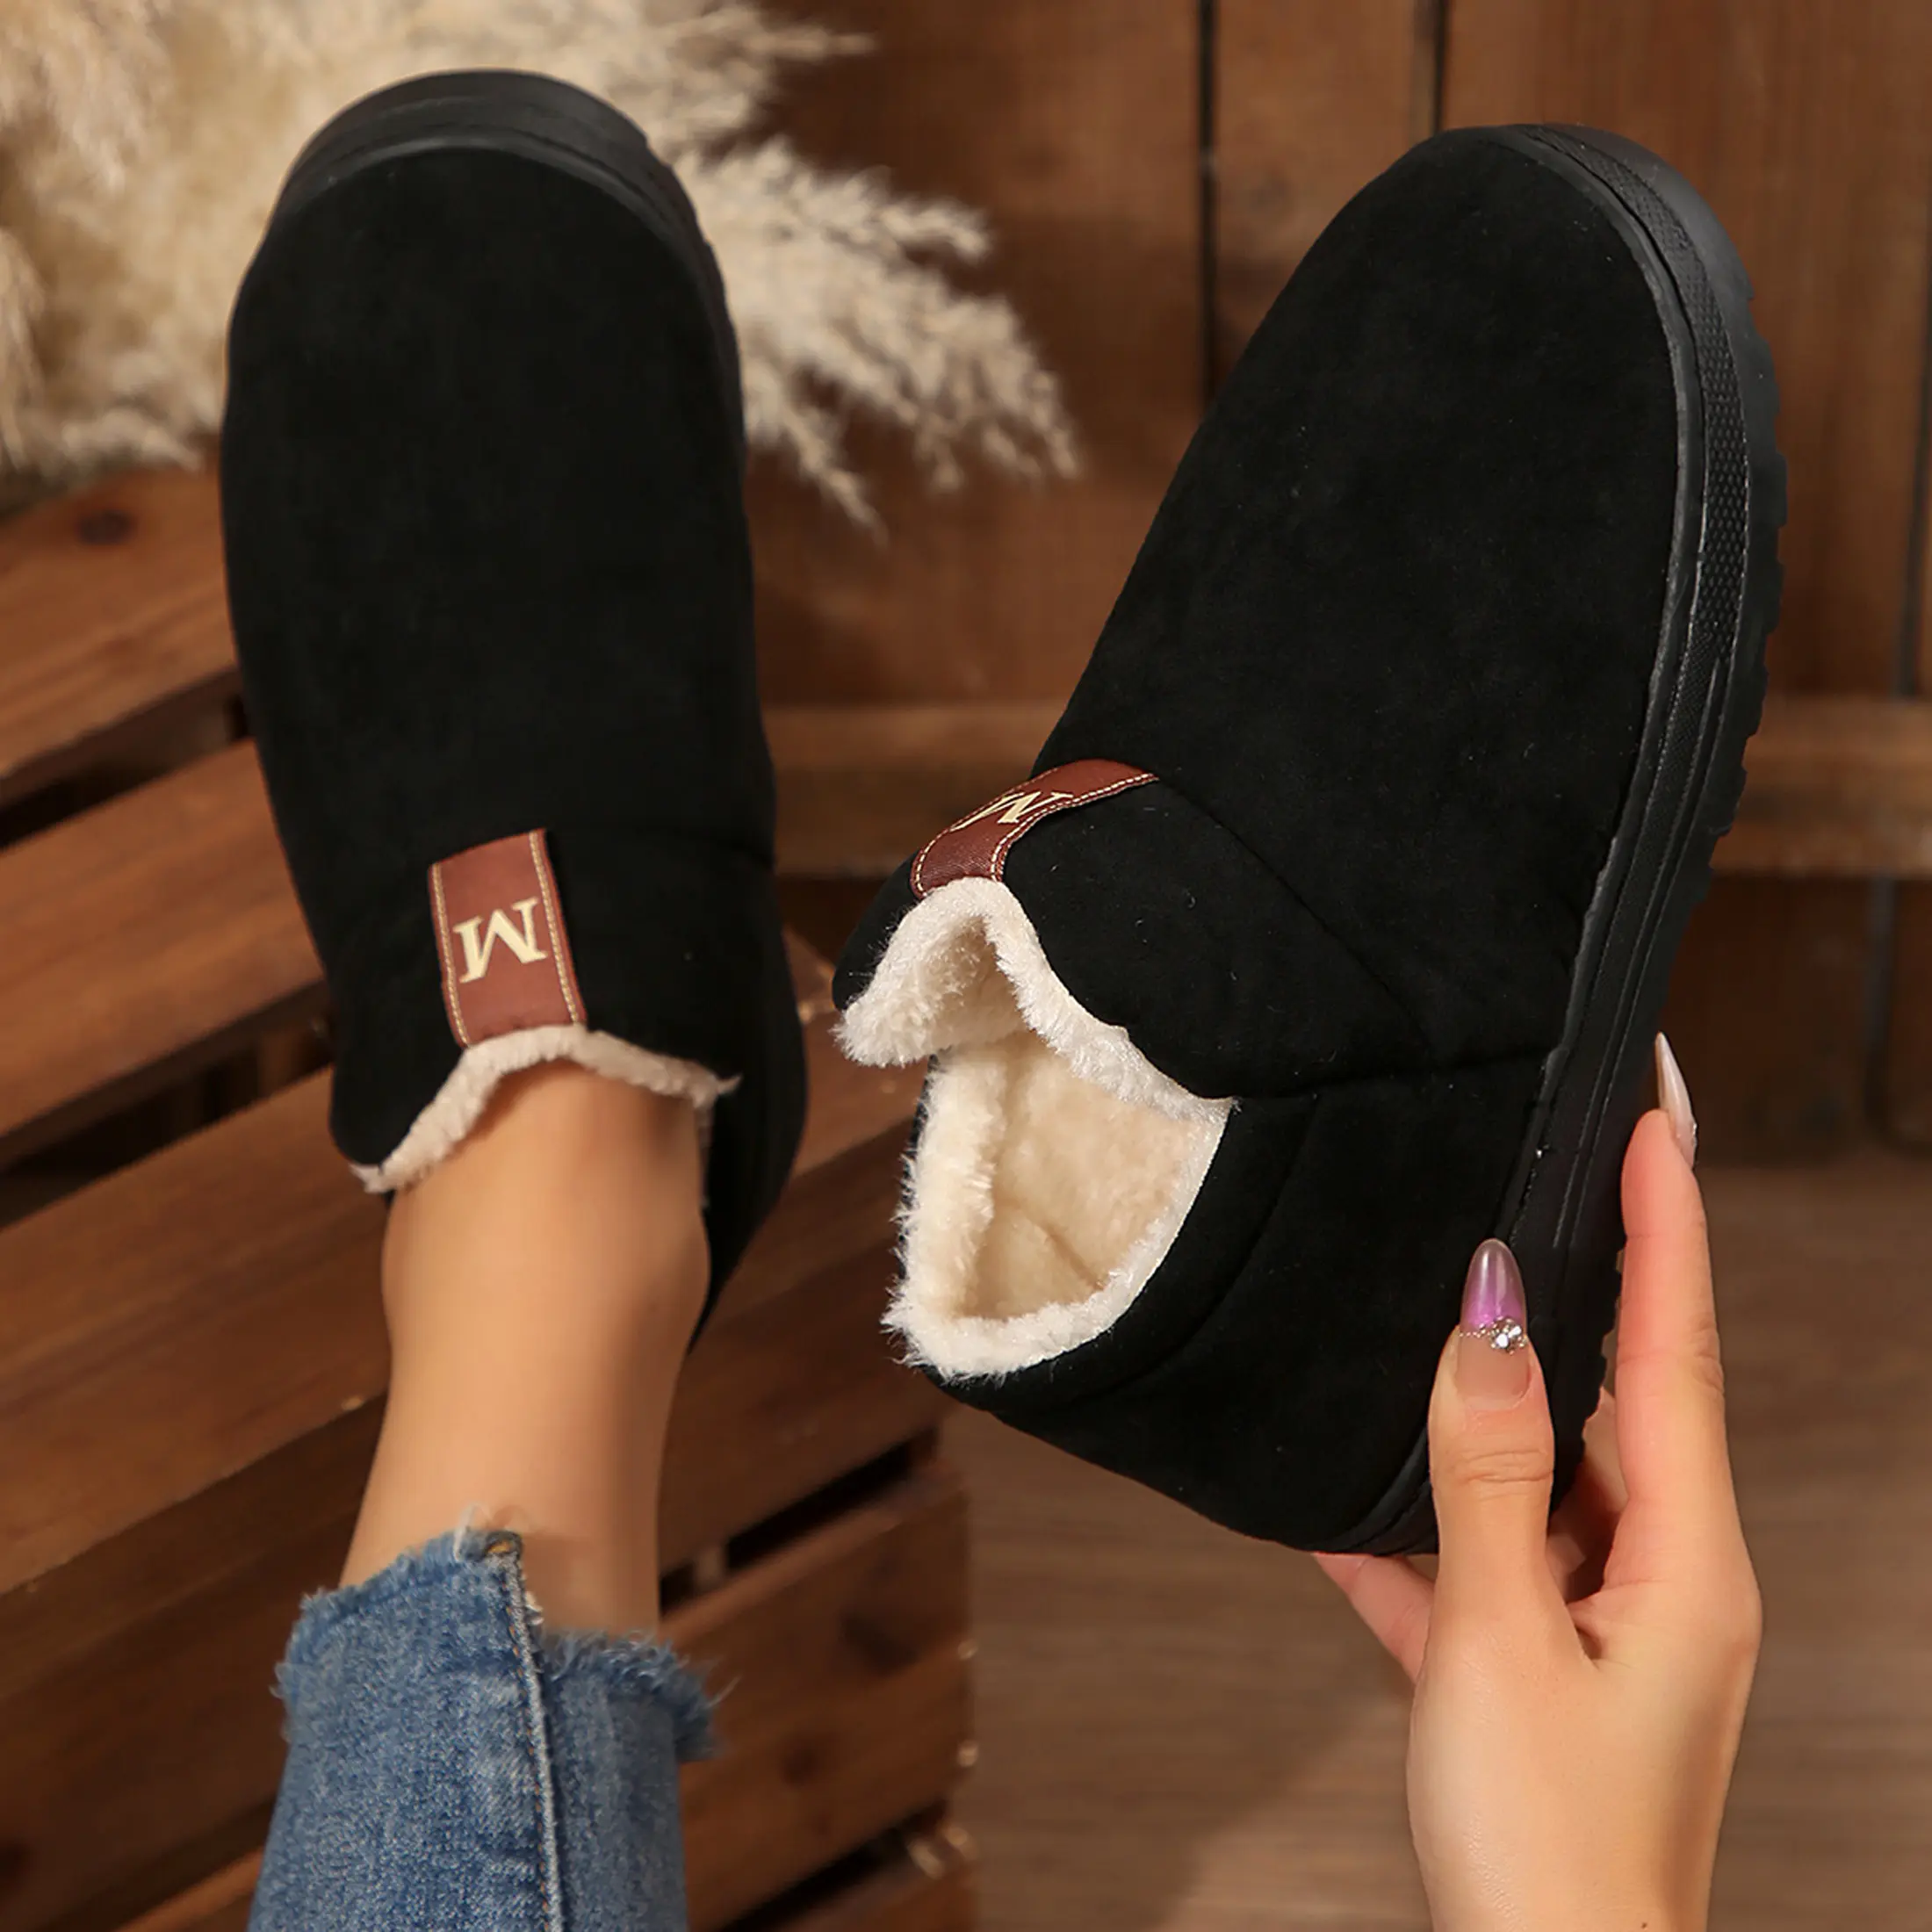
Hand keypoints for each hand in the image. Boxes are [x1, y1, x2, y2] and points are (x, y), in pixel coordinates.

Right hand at [1317, 1039, 1760, 1931]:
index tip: (1652, 1123)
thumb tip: (1484, 1320)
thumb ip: (1484, 1468)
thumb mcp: (1498, 1637)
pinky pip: (1484, 1562)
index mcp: (1684, 1563)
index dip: (1666, 1229)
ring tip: (1432, 1323)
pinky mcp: (1544, 1669)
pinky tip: (1346, 1506)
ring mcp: (1606, 1625)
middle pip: (1620, 1399)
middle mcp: (1663, 1578)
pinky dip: (1422, 1528)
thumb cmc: (1546, 1851)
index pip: (1675, 1353)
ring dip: (1483, 1410)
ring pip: (1541, 1476)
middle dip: (1585, 1287)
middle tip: (1549, 1181)